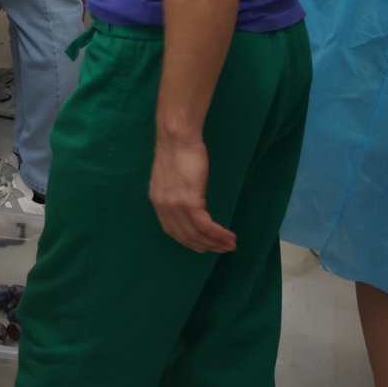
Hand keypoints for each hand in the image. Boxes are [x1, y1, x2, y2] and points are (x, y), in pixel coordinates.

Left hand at [149, 132, 235, 253]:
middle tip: (221, 250)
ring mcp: (175, 205)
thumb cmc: (178, 150)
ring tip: (230, 245)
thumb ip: (175, 192)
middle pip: (184, 236)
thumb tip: (188, 204)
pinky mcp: (189, 201)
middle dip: (205, 246)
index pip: (171, 230)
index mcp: (157, 201)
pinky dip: (218, 233)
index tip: (202, 247)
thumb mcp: (171, 176)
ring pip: (196, 233)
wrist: (178, 136)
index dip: (188, 241)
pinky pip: (205, 225)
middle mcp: (163, 206)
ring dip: (215, 242)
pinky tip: (228, 235)